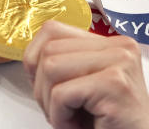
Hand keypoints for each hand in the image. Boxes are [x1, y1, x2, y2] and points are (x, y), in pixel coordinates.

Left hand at [23, 20, 148, 128]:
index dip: (35, 59)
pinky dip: (60, 117)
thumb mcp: (84, 85)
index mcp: (111, 42)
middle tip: (60, 112)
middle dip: (41, 87)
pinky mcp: (115, 84)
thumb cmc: (109, 124)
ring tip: (70, 119)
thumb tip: (29, 57)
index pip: (52, 30)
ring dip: (50, 103)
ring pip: (51, 68)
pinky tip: (77, 126)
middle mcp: (120, 46)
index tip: (44, 87)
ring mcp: (119, 62)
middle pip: (49, 50)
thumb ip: (65, 63)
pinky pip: (62, 94)